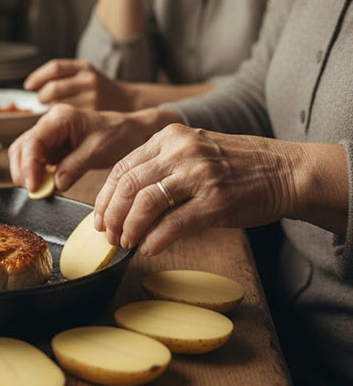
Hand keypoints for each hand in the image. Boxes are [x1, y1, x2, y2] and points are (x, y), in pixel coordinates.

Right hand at [8, 105, 178, 191]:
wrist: (129, 132)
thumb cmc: (117, 135)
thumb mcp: (98, 151)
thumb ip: (74, 166)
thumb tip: (55, 184)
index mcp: (60, 117)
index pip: (32, 142)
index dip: (28, 165)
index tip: (34, 187)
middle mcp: (49, 124)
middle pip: (21, 147)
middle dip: (23, 171)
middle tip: (33, 192)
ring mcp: (48, 135)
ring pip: (24, 155)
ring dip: (27, 174)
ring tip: (38, 191)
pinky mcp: (51, 148)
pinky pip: (35, 162)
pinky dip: (36, 175)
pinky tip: (44, 186)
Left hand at [24, 59, 136, 110]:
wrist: (130, 102)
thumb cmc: (101, 90)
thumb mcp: (87, 74)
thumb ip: (65, 76)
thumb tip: (33, 86)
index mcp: (85, 67)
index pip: (54, 68)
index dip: (37, 77)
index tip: (29, 85)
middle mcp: (89, 80)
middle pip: (53, 88)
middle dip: (42, 96)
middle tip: (41, 100)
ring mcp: (92, 97)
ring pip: (58, 103)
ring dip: (50, 108)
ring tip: (51, 109)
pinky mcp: (94, 112)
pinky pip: (68, 115)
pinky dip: (60, 116)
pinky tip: (61, 117)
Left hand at [92, 124, 299, 254]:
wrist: (285, 170)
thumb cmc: (235, 166)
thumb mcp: (192, 152)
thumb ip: (160, 168)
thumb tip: (123, 203)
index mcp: (169, 137)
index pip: (122, 167)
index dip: (105, 197)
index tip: (99, 217)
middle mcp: (181, 151)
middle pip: (128, 185)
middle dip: (111, 215)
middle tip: (108, 235)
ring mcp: (199, 175)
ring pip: (146, 203)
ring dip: (130, 228)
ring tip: (127, 242)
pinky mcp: (216, 200)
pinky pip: (174, 223)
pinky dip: (156, 239)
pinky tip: (150, 248)